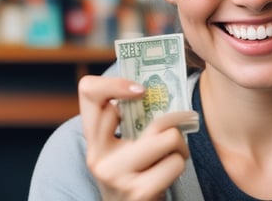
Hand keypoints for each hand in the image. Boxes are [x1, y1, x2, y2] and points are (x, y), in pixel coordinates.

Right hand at [78, 75, 196, 200]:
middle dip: (176, 122)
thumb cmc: (133, 176)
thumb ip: (131, 123)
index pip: (88, 93)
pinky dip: (179, 165)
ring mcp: (117, 175)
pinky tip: (167, 176)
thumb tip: (162, 90)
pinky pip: (176, 163)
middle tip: (182, 122)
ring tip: (171, 157)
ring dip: (180, 148)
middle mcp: (98, 157)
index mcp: (93, 140)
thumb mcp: (123, 149)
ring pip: (170, 139)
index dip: (116, 83)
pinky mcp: (138, 192)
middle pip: (153, 120)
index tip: (141, 90)